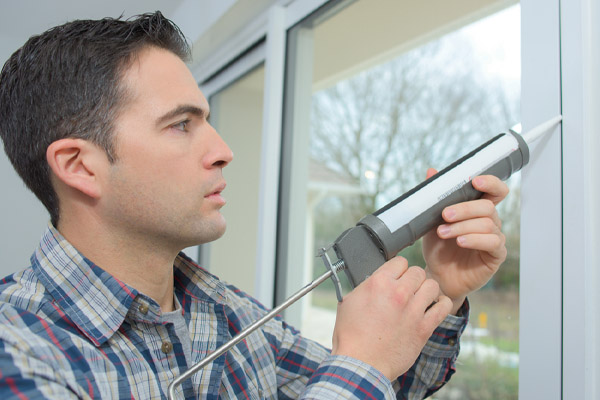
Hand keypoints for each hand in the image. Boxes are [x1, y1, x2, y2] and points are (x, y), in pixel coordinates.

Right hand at [331, 257, 451, 379]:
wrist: (361, 364)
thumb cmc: (351, 336)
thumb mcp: (349, 302)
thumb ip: (366, 287)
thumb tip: (375, 282)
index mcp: (378, 283)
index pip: (400, 262)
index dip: (398, 269)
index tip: (396, 277)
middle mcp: (398, 293)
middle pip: (418, 271)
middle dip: (412, 279)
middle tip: (407, 289)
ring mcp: (413, 310)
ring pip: (432, 285)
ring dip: (427, 290)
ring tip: (421, 297)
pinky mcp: (424, 328)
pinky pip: (444, 306)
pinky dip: (441, 304)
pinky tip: (434, 307)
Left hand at [422, 170, 508, 313]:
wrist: (437, 275)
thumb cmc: (438, 248)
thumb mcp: (431, 220)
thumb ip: (434, 197)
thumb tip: (431, 171)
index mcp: (478, 210)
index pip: (495, 191)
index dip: (490, 183)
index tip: (474, 181)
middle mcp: (491, 222)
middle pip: (487, 207)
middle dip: (465, 208)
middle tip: (444, 215)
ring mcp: (495, 238)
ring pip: (487, 224)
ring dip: (462, 226)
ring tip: (443, 232)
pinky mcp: (496, 255)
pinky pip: (492, 242)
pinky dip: (474, 239)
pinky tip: (460, 241)